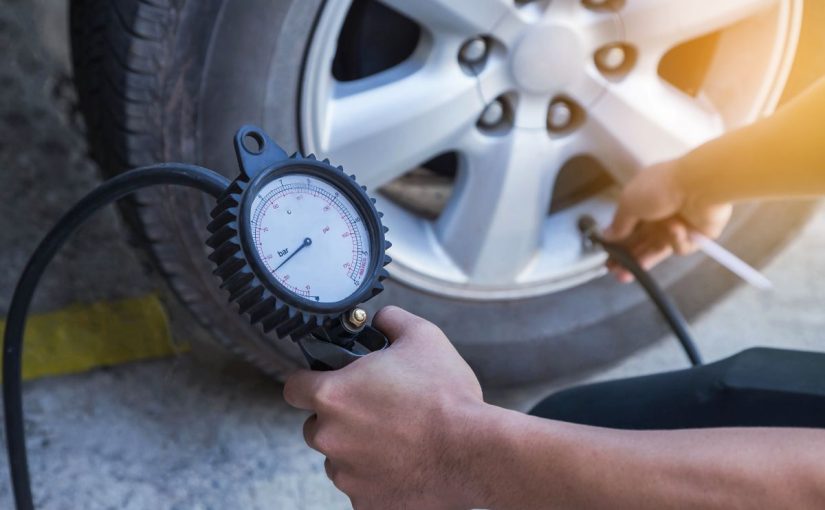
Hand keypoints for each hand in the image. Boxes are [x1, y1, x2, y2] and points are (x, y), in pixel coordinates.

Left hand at [283, 306, 485, 509]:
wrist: (475, 452)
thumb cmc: (447, 396)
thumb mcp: (422, 337)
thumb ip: (392, 321)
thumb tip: (382, 319)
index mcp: (333, 395)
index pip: (293, 387)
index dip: (309, 380)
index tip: (327, 381)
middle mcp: (330, 437)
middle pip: (316, 425)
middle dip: (339, 417)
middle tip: (376, 409)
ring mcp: (346, 474)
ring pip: (338, 458)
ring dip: (357, 448)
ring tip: (397, 437)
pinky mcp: (364, 502)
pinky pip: (361, 486)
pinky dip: (376, 476)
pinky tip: (405, 462)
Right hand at [604, 160, 732, 281]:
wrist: (700, 186)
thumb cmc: (659, 188)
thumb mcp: (629, 202)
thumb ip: (618, 223)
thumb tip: (606, 236)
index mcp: (642, 202)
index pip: (627, 227)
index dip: (617, 242)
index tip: (607, 256)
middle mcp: (658, 215)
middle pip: (640, 241)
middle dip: (627, 257)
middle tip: (615, 272)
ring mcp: (677, 226)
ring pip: (657, 249)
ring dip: (644, 259)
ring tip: (630, 272)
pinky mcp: (695, 237)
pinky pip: (679, 247)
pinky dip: (676, 240)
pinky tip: (677, 229)